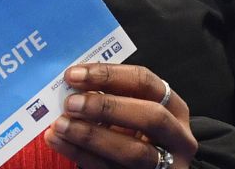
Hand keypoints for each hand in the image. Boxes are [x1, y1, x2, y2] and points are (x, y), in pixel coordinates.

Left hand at [47, 64, 194, 168]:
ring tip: (60, 125)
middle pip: (151, 117)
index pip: (146, 83)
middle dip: (107, 107)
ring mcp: (166, 164)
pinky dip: (80, 154)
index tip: (74, 75)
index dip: (109, 75)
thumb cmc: (131, 134)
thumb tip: (71, 84)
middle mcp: (177, 137)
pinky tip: (57, 141)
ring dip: (92, 136)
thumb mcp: (129, 111)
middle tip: (71, 103)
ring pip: (134, 151)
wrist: (139, 167)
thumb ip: (108, 96)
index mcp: (174, 108)